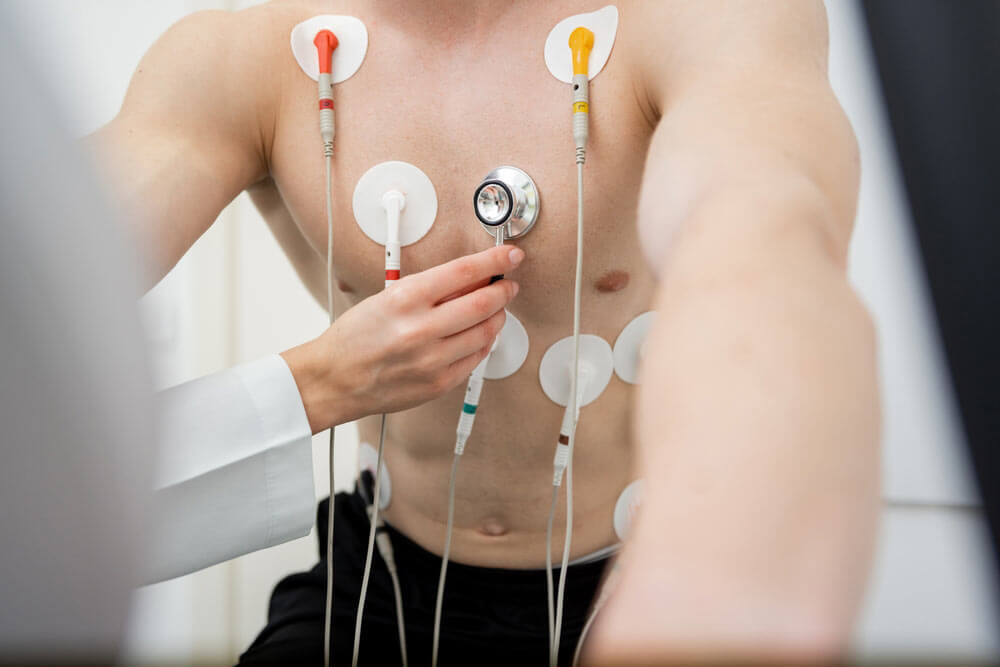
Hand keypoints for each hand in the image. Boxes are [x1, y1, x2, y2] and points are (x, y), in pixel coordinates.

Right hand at [282, 245, 523, 432]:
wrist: (336, 378)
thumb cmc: (357, 337)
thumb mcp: (387, 297)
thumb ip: (430, 289)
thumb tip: (473, 277)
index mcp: (405, 299)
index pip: (464, 272)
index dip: (495, 261)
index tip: (510, 256)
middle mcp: (420, 329)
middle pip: (483, 303)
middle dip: (503, 290)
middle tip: (509, 284)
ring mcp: (432, 359)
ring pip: (486, 331)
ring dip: (498, 316)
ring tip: (496, 308)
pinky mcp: (439, 383)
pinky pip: (476, 358)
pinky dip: (484, 342)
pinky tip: (480, 334)